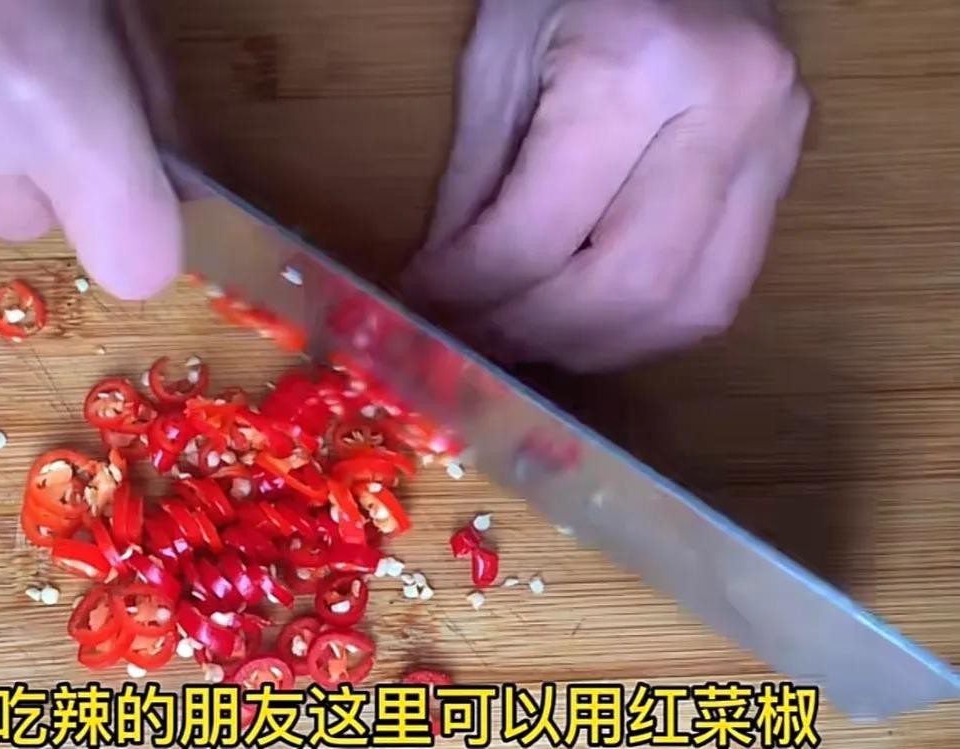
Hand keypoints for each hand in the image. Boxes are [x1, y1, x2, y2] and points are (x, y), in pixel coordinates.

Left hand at [404, 0, 809, 370]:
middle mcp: (727, 109)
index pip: (541, 232)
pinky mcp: (788, 168)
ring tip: (524, 338)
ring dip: (596, 344)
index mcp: (638, 67)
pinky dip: (646, 324)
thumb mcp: (498, 58)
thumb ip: (474, 183)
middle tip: (473, 340)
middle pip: (629, 286)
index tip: (425, 307)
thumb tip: (445, 290)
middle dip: (534, 332)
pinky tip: (587, 320)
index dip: (472, 290)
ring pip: (692, 306)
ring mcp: (776, 142)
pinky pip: (722, 287)